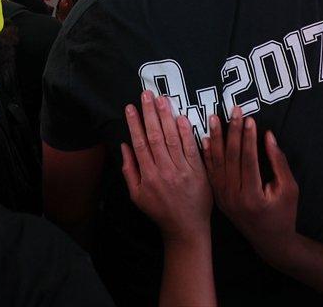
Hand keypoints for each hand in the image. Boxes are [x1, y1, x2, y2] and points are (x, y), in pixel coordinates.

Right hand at [120, 91, 211, 241]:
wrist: (185, 228)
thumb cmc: (159, 211)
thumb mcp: (137, 195)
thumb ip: (129, 170)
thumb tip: (124, 145)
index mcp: (147, 176)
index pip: (140, 143)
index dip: (135, 123)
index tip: (131, 107)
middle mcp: (164, 171)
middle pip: (155, 136)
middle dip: (150, 113)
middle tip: (146, 94)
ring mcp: (182, 171)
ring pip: (172, 139)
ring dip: (166, 117)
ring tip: (161, 99)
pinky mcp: (198, 172)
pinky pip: (191, 149)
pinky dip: (186, 133)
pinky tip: (181, 117)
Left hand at [204, 105, 298, 264]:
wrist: (269, 241)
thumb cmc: (284, 214)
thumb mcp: (289, 189)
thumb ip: (279, 162)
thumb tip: (269, 136)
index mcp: (252, 196)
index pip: (248, 160)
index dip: (249, 138)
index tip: (250, 118)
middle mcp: (233, 197)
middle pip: (231, 158)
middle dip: (233, 132)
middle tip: (234, 111)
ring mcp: (223, 198)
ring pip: (217, 163)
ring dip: (215, 139)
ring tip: (214, 118)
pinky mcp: (218, 197)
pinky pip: (211, 172)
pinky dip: (207, 155)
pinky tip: (204, 139)